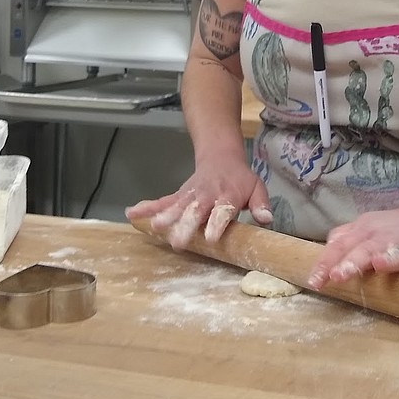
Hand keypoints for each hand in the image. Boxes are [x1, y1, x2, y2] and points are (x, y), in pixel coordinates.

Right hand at [124, 156, 271, 248]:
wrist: (220, 156)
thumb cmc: (240, 179)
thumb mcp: (256, 187)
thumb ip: (260, 204)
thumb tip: (266, 219)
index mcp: (228, 195)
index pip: (223, 211)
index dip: (217, 223)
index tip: (210, 238)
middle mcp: (207, 195)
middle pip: (196, 211)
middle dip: (186, 226)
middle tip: (177, 242)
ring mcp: (190, 195)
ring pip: (177, 206)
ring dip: (165, 216)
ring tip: (154, 227)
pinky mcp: (179, 195)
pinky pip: (162, 201)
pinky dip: (147, 206)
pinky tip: (132, 213)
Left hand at [307, 202, 398, 289]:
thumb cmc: (390, 227)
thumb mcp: (364, 227)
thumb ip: (344, 237)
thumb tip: (324, 250)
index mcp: (362, 231)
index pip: (340, 247)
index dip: (326, 263)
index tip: (314, 281)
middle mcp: (380, 237)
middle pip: (363, 250)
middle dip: (350, 263)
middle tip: (337, 277)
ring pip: (394, 253)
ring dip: (387, 260)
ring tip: (379, 266)